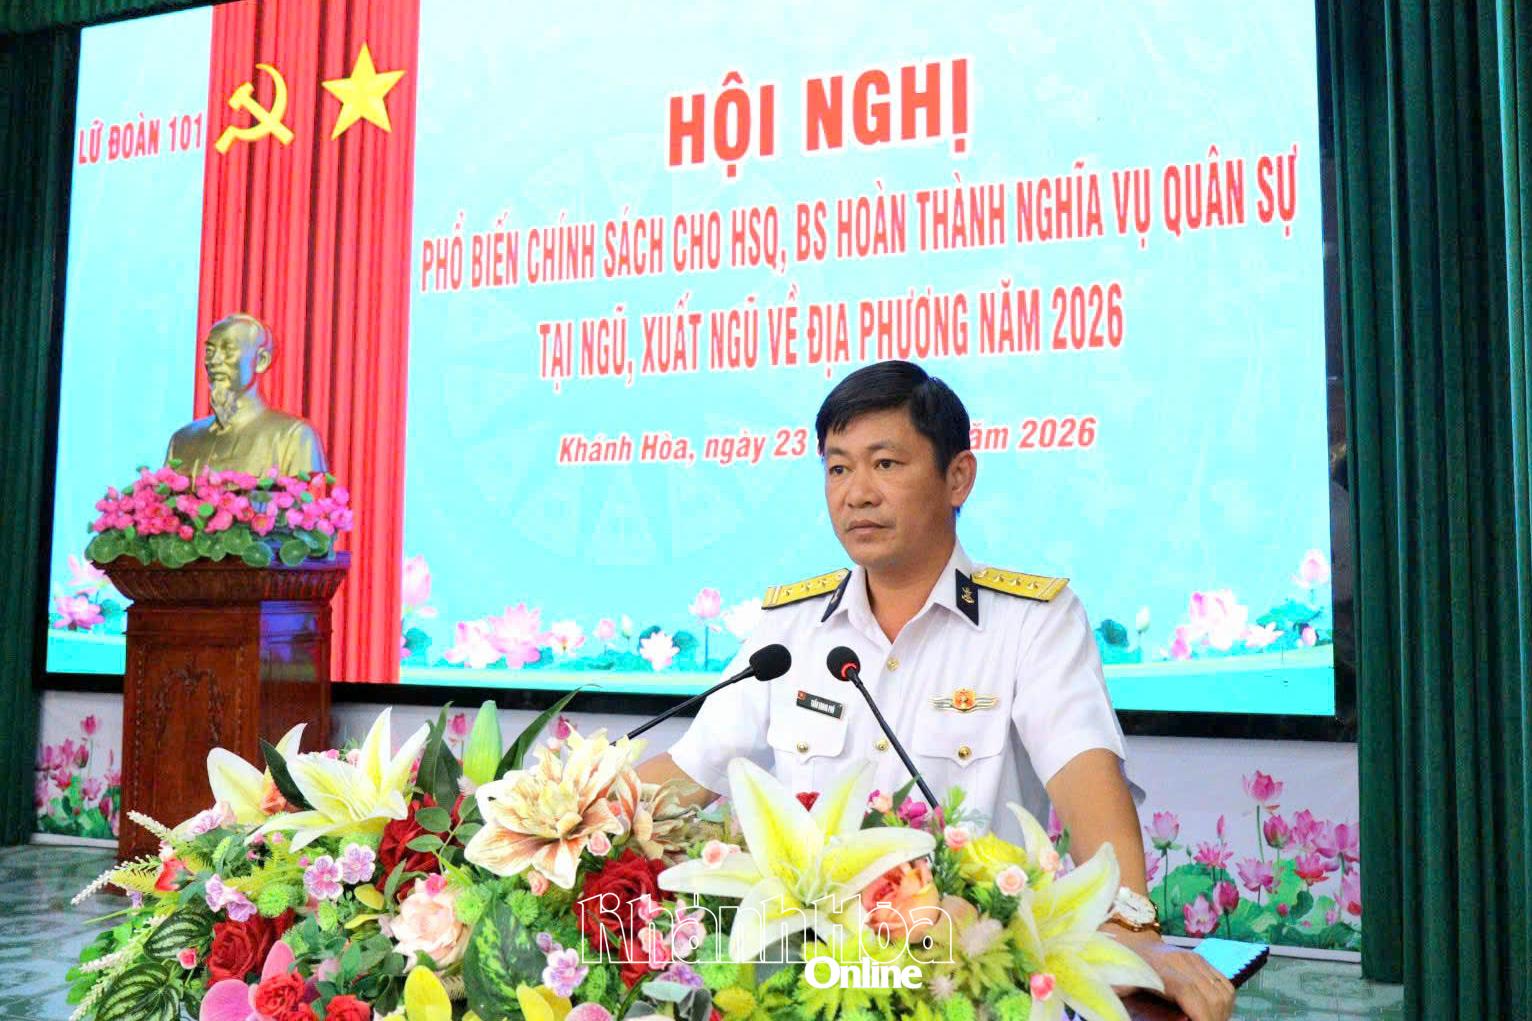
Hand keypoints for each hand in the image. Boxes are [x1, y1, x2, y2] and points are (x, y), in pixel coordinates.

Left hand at [1107, 926, 1235, 1020]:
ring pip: (1223, 992)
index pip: (1189, 993)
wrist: (1126, 941)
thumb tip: (1170, 1020)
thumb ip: (1140, 1008)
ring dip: (1221, 1013)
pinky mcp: (1201, 959)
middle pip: (1212, 996)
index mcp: (1158, 967)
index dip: (1201, 1016)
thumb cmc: (1118, 968)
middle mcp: (1181, 960)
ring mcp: (1194, 958)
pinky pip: (1224, 983)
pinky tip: (1214, 1012)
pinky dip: (1224, 1002)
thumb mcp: (1119, 989)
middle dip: (1214, 1018)